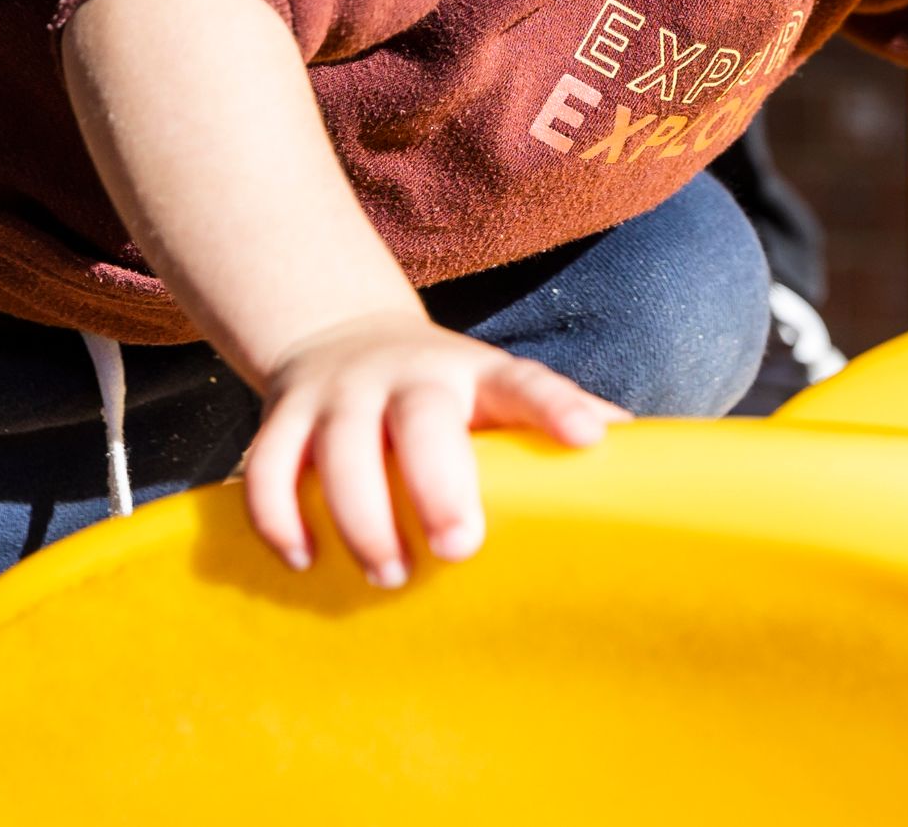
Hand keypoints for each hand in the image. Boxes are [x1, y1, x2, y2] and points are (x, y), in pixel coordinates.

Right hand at [242, 308, 623, 586]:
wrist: (338, 333)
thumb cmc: (441, 389)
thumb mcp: (497, 391)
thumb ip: (554, 417)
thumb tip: (639, 452)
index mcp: (473, 372)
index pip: (523, 383)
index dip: (557, 408)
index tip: (590, 441)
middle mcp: (406, 375)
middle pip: (421, 420)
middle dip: (439, 484)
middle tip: (459, 549)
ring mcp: (340, 393)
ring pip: (340, 449)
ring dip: (360, 518)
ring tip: (388, 574)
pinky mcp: (283, 414)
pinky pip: (267, 466)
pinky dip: (278, 517)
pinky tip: (304, 559)